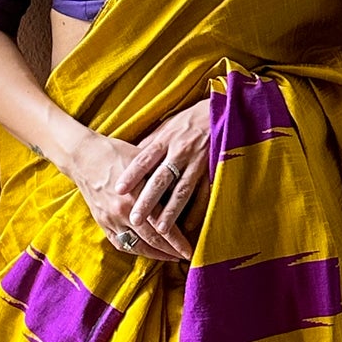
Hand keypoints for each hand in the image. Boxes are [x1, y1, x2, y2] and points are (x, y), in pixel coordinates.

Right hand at [64, 122, 192, 262]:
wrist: (84, 157)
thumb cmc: (117, 154)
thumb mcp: (144, 162)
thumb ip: (161, 180)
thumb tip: (183, 192)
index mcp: (136, 196)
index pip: (162, 225)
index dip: (178, 241)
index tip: (190, 250)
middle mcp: (123, 212)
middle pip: (152, 240)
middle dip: (170, 251)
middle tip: (185, 256)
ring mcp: (111, 220)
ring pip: (136, 246)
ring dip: (155, 254)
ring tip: (169, 256)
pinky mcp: (102, 223)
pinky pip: (120, 243)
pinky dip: (135, 250)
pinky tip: (147, 251)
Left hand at [112, 98, 211, 262]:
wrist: (222, 112)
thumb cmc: (189, 121)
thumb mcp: (166, 126)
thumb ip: (150, 145)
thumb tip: (130, 160)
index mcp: (166, 140)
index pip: (144, 159)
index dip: (132, 174)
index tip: (119, 190)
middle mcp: (180, 151)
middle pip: (161, 179)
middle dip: (147, 200)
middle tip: (135, 219)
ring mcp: (198, 162)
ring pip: (182, 190)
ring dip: (171, 211)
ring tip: (161, 229)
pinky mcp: (213, 170)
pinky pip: (205, 194)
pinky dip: (198, 211)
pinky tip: (188, 225)